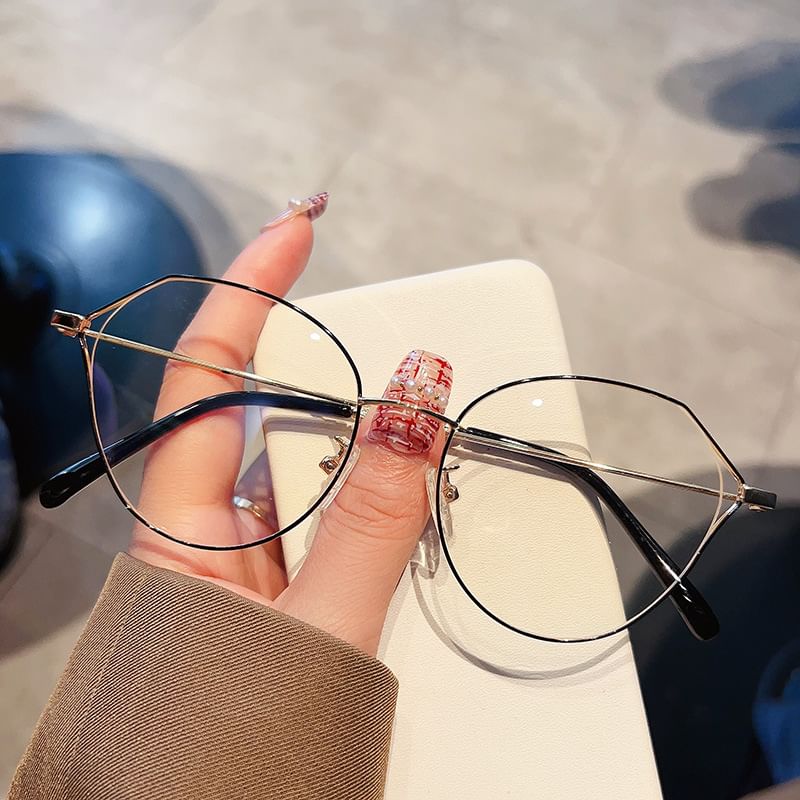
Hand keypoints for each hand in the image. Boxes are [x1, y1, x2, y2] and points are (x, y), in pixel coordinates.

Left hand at [128, 202, 451, 655]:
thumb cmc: (230, 746)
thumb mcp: (323, 626)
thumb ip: (374, 516)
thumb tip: (413, 401)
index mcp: (186, 526)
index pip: (213, 371)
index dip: (250, 287)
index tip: (298, 228)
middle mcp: (212, 528)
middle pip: (280, 415)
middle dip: (347, 391)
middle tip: (411, 391)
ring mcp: (251, 557)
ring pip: (318, 469)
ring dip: (374, 459)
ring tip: (419, 470)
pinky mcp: (288, 583)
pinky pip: (337, 515)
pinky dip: (380, 502)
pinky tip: (412, 514)